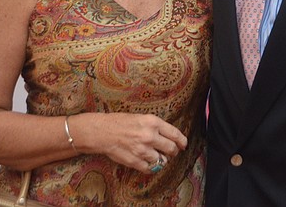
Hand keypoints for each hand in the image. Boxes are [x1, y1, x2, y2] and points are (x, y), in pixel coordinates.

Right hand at [70, 112, 187, 172]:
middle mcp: (150, 136)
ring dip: (161, 160)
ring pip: (161, 160)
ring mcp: (143, 150)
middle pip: (171, 149)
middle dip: (173, 151)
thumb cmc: (119, 122)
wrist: (102, 132)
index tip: (183, 144)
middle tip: (171, 152)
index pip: (175, 134)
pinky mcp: (135, 161)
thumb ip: (155, 126)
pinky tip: (147, 162)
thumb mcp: (141, 117)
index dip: (182, 141)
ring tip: (156, 156)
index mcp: (153, 122)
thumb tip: (168, 135)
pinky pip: (150, 168)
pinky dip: (150, 167)